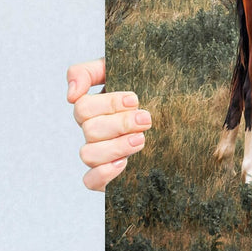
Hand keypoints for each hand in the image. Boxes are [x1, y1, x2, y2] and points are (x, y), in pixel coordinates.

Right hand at [67, 58, 151, 191]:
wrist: (181, 114)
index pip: (83, 107)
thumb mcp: (121, 69)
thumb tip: (70, 95)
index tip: (135, 99)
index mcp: (95, 108)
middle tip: (146, 119)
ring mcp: (100, 153)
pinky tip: (124, 163)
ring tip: (141, 140)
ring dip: (115, 147)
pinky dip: (103, 173)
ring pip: (88, 154)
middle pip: (90, 130)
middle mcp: (94, 131)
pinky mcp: (108, 175)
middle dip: (120, 123)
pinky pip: (90, 181)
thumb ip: (88, 72)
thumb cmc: (148, 87)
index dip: (108, 104)